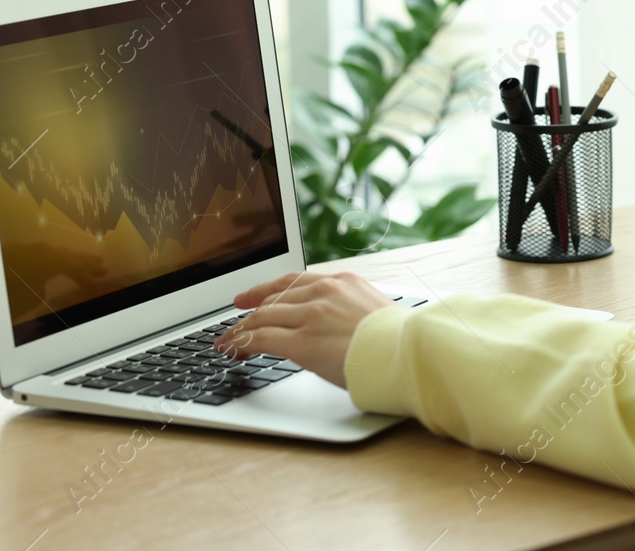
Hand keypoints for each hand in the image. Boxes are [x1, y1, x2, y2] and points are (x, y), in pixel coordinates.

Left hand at [215, 270, 393, 388]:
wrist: (407, 353)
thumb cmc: (398, 340)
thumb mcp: (373, 309)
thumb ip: (348, 308)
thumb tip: (334, 323)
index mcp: (343, 281)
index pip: (294, 281)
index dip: (267, 289)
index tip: (252, 297)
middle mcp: (324, 292)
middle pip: (274, 299)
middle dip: (250, 312)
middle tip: (235, 322)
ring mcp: (312, 315)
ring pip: (263, 318)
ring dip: (240, 330)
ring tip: (227, 342)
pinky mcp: (303, 342)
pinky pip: (262, 339)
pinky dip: (242, 343)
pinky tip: (233, 350)